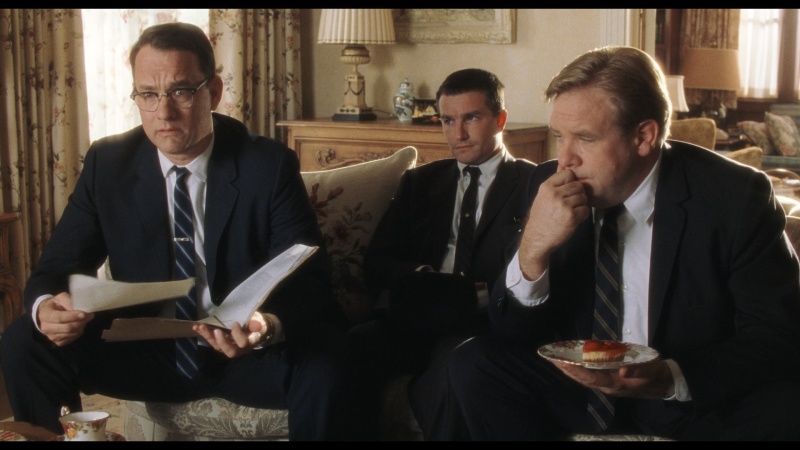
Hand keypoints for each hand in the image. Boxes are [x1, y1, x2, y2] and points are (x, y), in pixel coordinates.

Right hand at [37, 293, 93, 346]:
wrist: (49, 313)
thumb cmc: (56, 304)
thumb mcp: (61, 298)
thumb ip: (69, 301)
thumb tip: (80, 309)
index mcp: (45, 315)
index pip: (59, 318)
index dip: (73, 316)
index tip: (84, 314)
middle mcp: (45, 327)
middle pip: (67, 328)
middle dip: (80, 322)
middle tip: (89, 315)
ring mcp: (51, 336)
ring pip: (71, 334)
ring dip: (81, 326)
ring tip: (83, 319)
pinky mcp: (58, 342)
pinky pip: (72, 338)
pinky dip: (78, 332)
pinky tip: (78, 325)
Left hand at [193, 311, 268, 358]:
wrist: (252, 329)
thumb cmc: (255, 324)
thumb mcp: (259, 321)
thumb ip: (256, 323)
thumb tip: (257, 326)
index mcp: (249, 343)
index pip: (244, 343)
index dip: (238, 334)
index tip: (235, 323)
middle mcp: (239, 349)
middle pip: (230, 351)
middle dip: (222, 342)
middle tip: (216, 331)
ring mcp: (228, 347)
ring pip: (218, 347)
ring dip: (208, 337)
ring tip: (200, 327)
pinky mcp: (220, 344)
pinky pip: (211, 342)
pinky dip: (203, 334)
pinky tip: (196, 327)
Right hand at [518, 168, 589, 279]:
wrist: (537, 238)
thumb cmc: (541, 218)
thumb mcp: (542, 197)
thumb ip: (555, 186)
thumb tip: (568, 170)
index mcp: (546, 187)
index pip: (568, 173)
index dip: (571, 181)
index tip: (568, 191)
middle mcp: (554, 194)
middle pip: (578, 185)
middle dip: (578, 194)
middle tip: (571, 204)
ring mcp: (563, 205)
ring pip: (583, 197)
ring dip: (580, 205)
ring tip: (571, 212)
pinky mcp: (571, 216)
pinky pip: (585, 210)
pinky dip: (582, 215)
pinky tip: (573, 219)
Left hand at [551, 359, 673, 399]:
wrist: (663, 383)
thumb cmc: (655, 375)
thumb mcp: (649, 370)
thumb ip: (637, 370)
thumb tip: (622, 369)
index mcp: (615, 384)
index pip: (590, 378)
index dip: (575, 371)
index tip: (562, 363)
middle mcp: (607, 385)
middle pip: (582, 379)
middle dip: (567, 370)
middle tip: (551, 359)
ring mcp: (607, 383)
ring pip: (584, 377)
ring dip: (570, 370)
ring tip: (557, 360)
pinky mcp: (609, 379)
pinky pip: (590, 374)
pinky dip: (580, 368)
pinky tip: (573, 362)